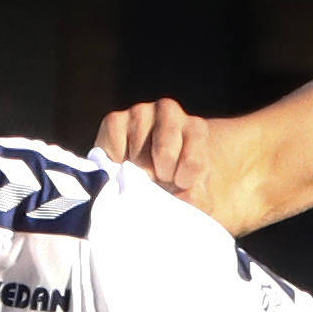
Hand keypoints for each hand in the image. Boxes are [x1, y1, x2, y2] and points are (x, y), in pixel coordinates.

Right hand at [94, 97, 216, 208]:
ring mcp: (140, 112)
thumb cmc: (178, 183)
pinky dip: (117, 167)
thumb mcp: (196, 196)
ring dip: (139, 173)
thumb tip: (184, 195)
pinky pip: (115, 150)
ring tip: (144, 173)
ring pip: (138, 156)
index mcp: (196, 127)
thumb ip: (198, 200)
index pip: (193, 162)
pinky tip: (125, 166)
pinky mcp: (114, 120)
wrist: (152, 171)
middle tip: (160, 179)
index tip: (180, 184)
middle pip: (165, 154)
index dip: (184, 182)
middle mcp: (168, 111)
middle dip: (162, 177)